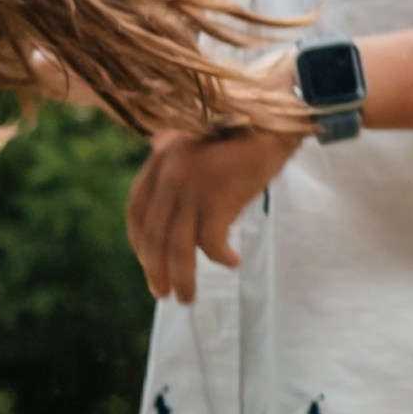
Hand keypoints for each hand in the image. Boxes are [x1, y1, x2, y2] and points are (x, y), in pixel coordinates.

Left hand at [127, 123, 304, 303]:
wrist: (276, 117)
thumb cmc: (245, 135)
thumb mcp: (200, 148)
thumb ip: (181, 172)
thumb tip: (175, 220)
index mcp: (161, 157)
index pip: (136, 209)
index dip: (139, 243)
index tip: (148, 264)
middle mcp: (170, 171)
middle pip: (153, 233)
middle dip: (156, 269)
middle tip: (163, 293)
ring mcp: (193, 184)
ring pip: (179, 246)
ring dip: (182, 277)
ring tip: (188, 296)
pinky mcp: (219, 196)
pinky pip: (212, 242)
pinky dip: (221, 257)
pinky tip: (233, 261)